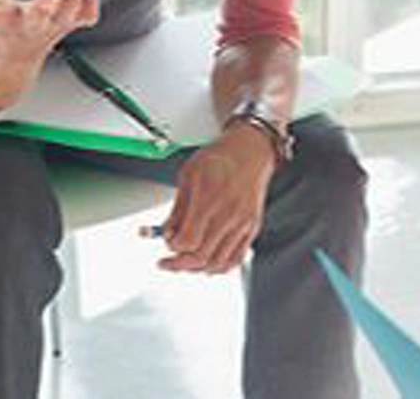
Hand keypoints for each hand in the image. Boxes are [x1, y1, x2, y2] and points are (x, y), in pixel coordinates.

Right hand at [0, 0, 98, 67]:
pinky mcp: (71, 20)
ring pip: (69, 17)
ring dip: (74, 2)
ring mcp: (54, 25)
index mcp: (3, 23)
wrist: (12, 57)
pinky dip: (90, 1)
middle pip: (38, 21)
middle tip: (46, 0)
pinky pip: (88, 14)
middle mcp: (30, 26)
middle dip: (43, 11)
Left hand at [153, 126, 276, 273]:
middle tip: (168, 262)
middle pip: (201, 257)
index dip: (172, 247)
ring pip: (218, 263)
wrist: (250, 151)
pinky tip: (207, 263)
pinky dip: (219, 267)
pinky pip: (236, 259)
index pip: (187, 241)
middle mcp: (228, 215)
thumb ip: (177, 208)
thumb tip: (167, 233)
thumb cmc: (219, 158)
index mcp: (209, 200)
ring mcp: (242, 224)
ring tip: (185, 263)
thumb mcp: (188, 175)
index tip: (167, 242)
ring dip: (197, 268)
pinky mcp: (251, 228)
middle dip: (179, 264)